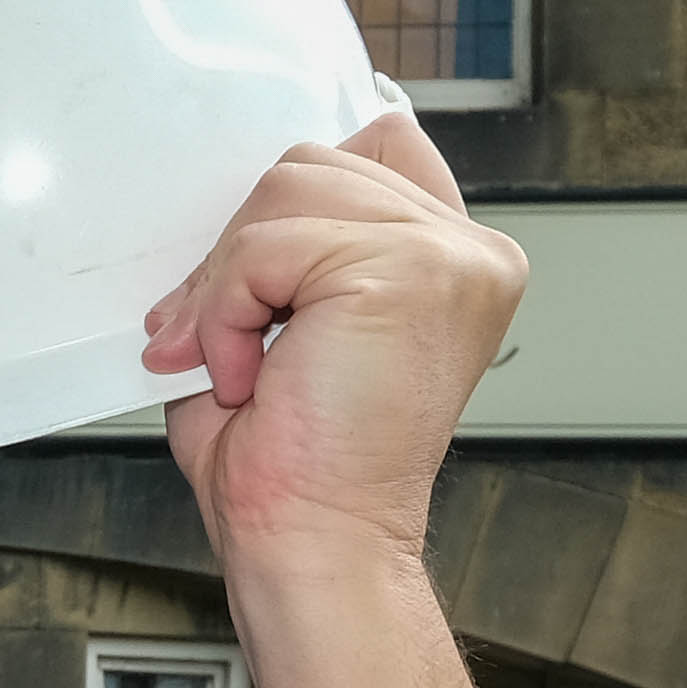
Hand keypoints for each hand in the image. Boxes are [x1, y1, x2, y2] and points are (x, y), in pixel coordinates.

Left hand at [141, 106, 528, 570]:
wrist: (311, 541)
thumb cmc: (294, 460)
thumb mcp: (283, 323)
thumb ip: (282, 248)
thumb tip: (225, 208)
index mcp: (455, 258)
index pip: (372, 147)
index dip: (288, 206)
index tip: (251, 292)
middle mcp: (471, 251)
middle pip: (311, 164)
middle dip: (237, 251)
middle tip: (215, 342)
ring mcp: (450, 257)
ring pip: (285, 190)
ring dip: (228, 284)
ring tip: (241, 365)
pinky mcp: (409, 271)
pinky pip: (266, 246)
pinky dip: (226, 313)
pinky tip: (251, 377)